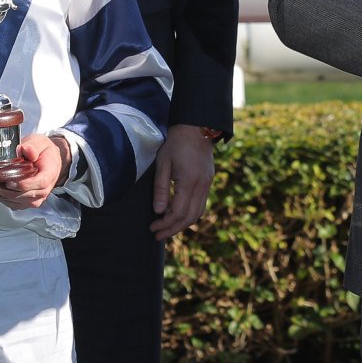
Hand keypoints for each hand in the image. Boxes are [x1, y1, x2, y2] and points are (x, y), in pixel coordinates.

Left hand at [0, 134, 71, 211]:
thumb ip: (33, 146)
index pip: (39, 183)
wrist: (47, 162)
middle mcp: (43, 190)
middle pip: (21, 194)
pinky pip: (9, 202)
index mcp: (50, 174)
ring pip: (13, 200)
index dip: (23, 184)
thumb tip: (25, 149)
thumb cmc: (43, 152)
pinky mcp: (24, 203)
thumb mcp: (40, 143)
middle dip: (3, 188)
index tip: (9, 181)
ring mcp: (34, 199)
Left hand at [150, 124, 215, 240]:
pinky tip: (178, 215)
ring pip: (197, 213)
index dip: (165, 224)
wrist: (197, 127)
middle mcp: (202, 186)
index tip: (152, 227)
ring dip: (182, 224)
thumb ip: (161, 189)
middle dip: (173, 229)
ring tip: (167, 228)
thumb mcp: (163, 164)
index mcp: (189, 181)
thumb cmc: (176, 143)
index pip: (178, 212)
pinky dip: (190, 214)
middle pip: (189, 217)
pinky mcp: (208, 181)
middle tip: (158, 234)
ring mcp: (207, 184)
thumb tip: (159, 211)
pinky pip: (201, 205)